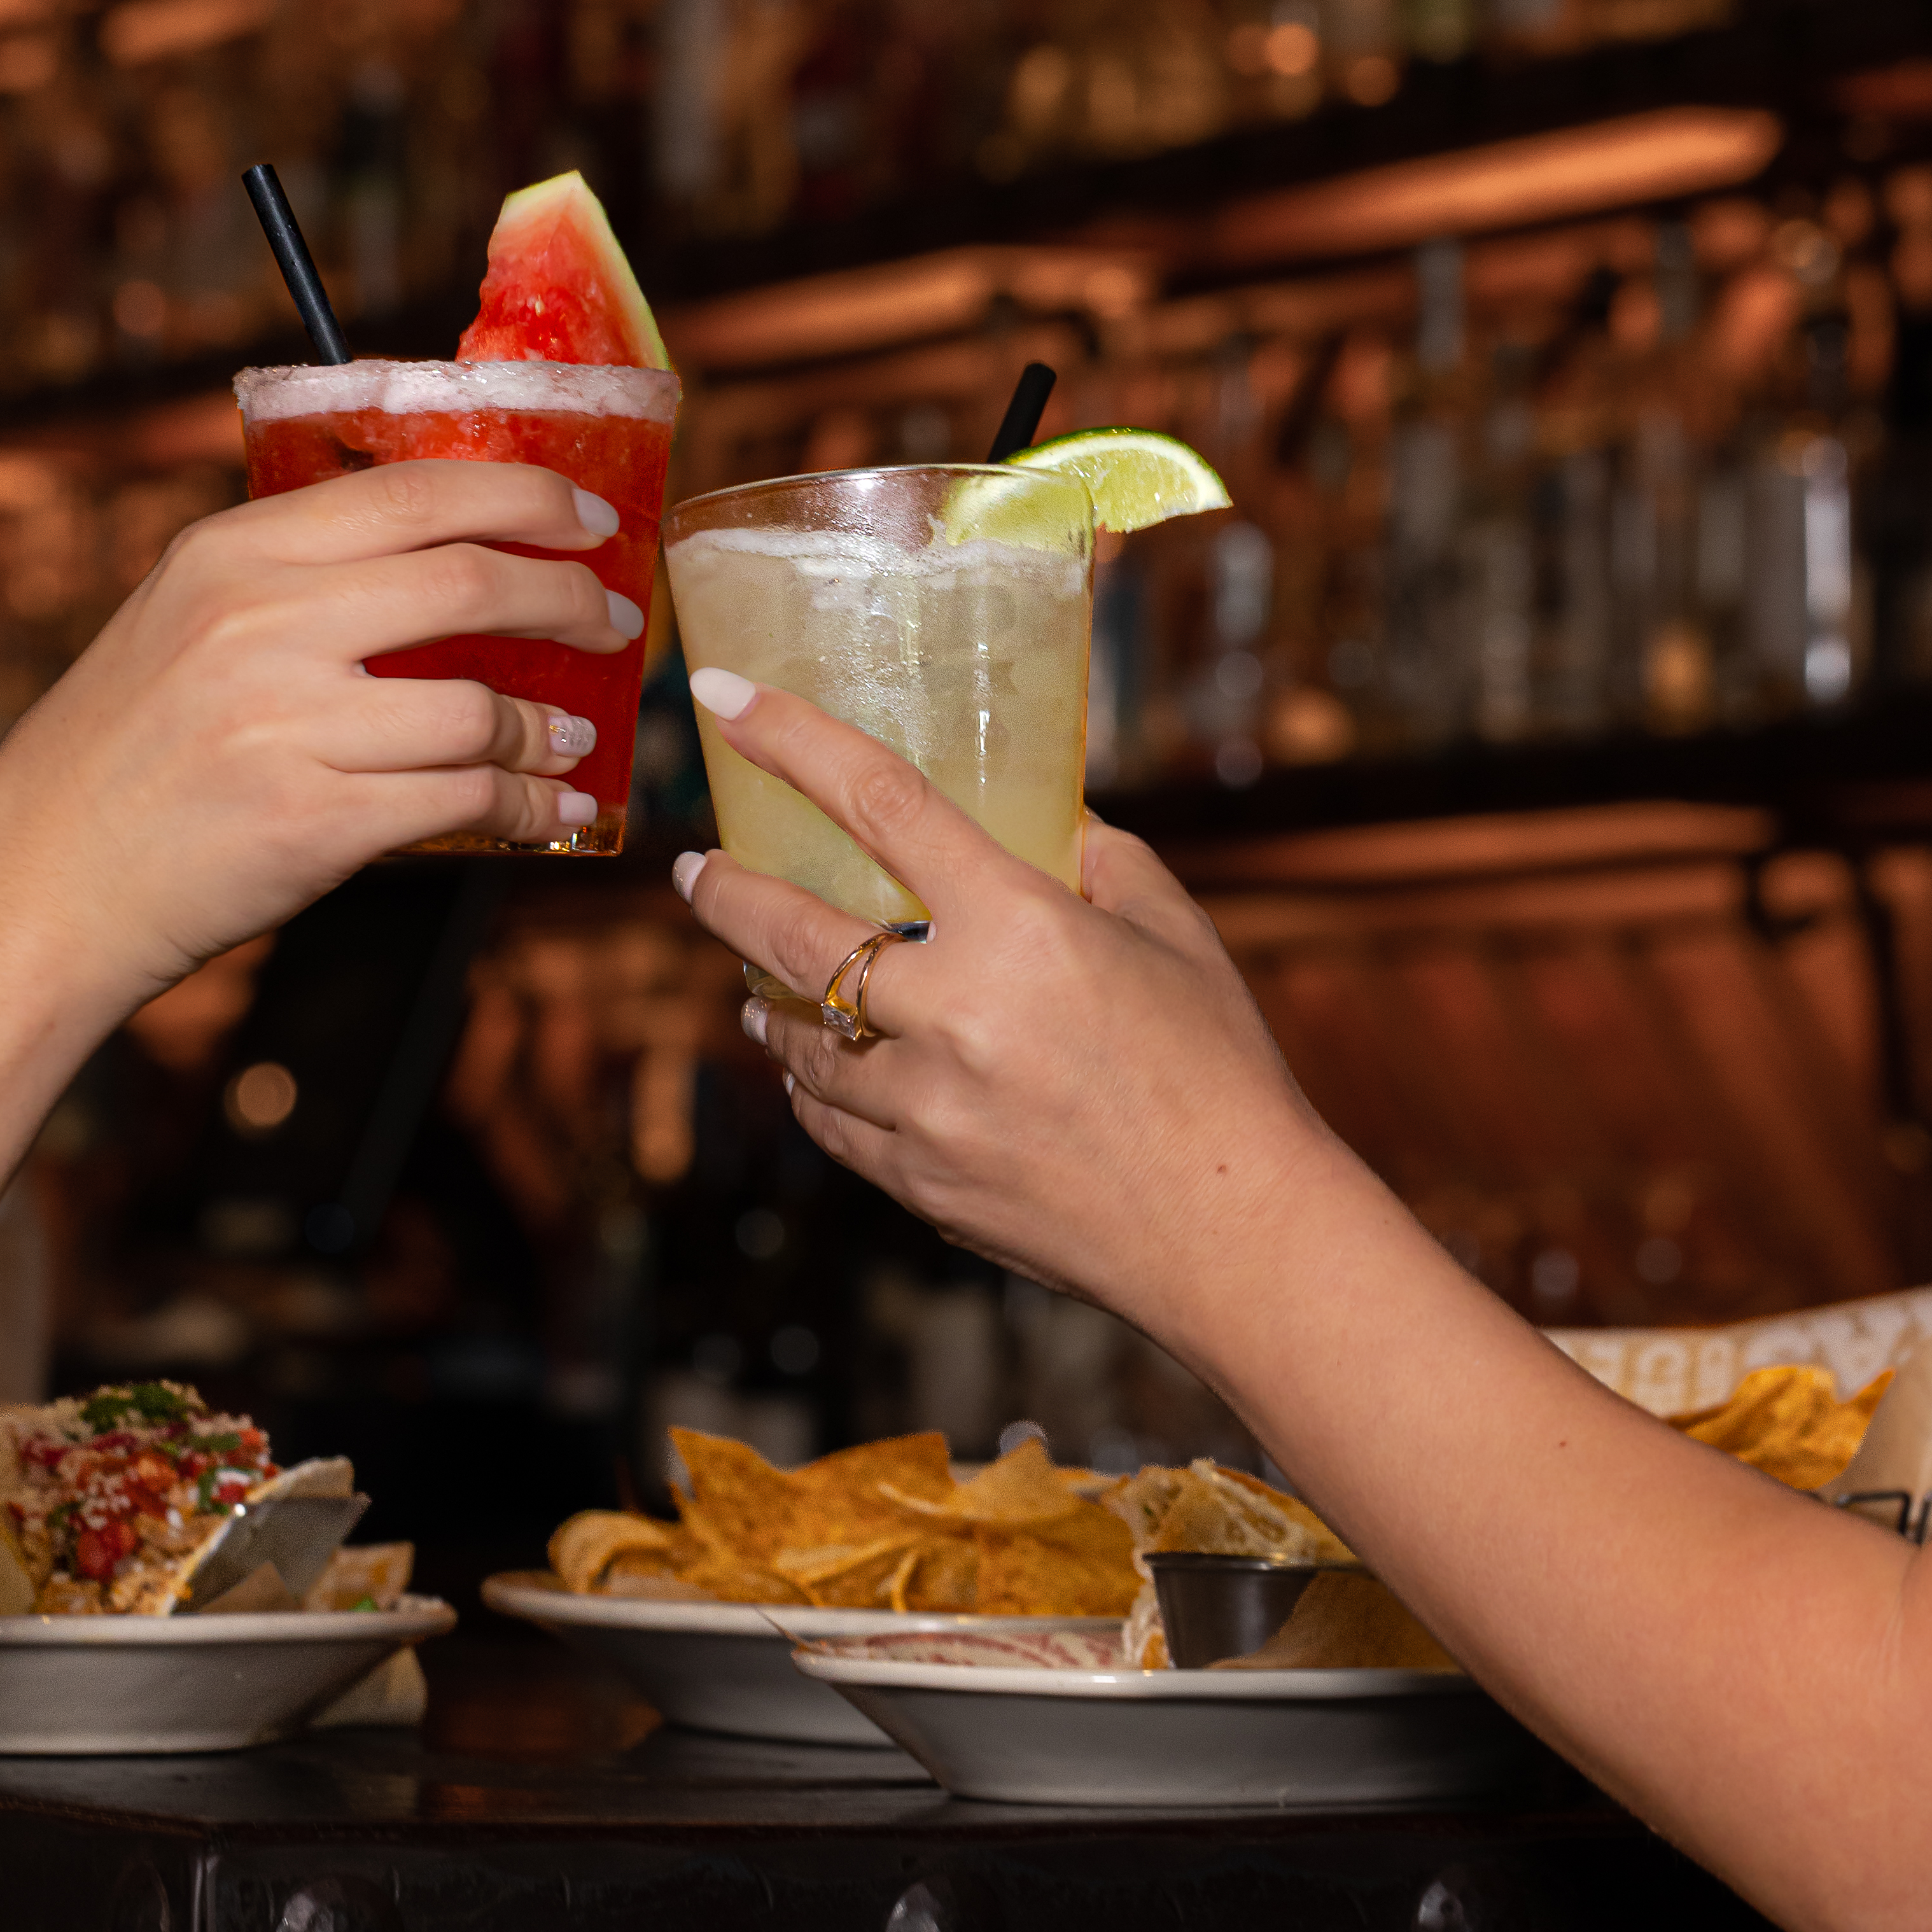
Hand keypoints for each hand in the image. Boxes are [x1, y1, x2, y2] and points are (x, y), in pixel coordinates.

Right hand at [0, 458, 640, 1003]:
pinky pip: (459, 801)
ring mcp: (285, 723)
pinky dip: (521, 806)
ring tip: (574, 740)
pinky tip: (545, 811)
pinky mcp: (312, 821)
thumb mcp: (185, 621)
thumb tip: (447, 554)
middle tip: (614, 622)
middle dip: (568, 600)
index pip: (414, 493)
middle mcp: (259, 622)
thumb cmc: (126, 754)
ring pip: (478, 707)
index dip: (525, 497)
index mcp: (233, 553)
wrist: (43, 884)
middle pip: (467, 580)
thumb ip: (295, 578)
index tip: (590, 517)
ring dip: (548, 728)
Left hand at [670, 675, 1317, 1331]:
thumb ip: (1100, 859)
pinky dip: (813, 1085)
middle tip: (696, 871)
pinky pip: (830, 1122)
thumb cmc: (1221, 1070)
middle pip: (789, 935)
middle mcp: (957, 1013)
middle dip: (724, 893)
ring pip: (799, 1041)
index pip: (880, 802)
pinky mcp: (921, 1185)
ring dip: (767, 1002)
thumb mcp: (1175, 932)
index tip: (723, 700)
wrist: (1236, 1231)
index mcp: (1022, 927)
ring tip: (757, 982)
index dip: (791, 738)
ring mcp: (929, 1109)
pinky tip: (815, 1068)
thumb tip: (1044, 822)